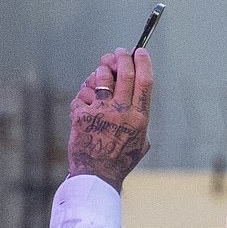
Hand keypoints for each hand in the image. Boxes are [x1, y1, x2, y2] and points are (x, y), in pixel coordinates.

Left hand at [68, 47, 151, 190]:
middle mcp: (122, 114)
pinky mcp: (82, 115)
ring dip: (101, 73)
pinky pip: (84, 93)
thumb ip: (140, 116)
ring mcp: (101, 113)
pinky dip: (85, 96)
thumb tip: (136, 85)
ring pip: (101, 77)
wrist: (95, 177)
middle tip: (117, 53)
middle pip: (124, 72)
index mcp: (139, 119)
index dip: (143, 61)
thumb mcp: (140, 142)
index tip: (139, 50)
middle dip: (121, 56)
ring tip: (100, 82)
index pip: (145, 81)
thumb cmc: (118, 159)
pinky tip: (86, 110)